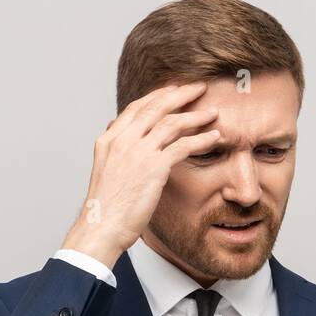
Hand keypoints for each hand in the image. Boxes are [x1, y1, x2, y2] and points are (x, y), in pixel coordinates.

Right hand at [60, 81, 220, 266]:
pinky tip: (214, 138)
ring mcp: (137, 153)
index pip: (136, 108)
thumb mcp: (107, 173)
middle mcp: (122, 141)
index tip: (174, 90)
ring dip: (195, 115)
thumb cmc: (106, 209)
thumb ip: (119, 156)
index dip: (157, 97)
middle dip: (180, 95)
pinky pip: (183, 146)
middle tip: (199, 88)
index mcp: (109, 140)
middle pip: (155, 108)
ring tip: (213, 113)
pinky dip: (201, 139)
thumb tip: (130, 150)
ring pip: (171, 123)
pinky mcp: (153, 168)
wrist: (101, 227)